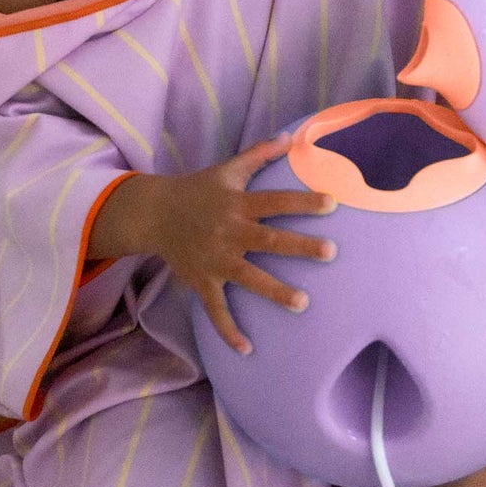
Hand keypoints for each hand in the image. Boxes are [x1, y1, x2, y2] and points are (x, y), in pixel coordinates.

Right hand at [92, 135, 336, 354]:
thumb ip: (258, 155)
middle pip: (269, 240)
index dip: (303, 201)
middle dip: (300, 246)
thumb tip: (289, 137)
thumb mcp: (226, 169)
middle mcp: (229, 232)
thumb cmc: (197, 190)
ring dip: (275, 291)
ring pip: (249, 277)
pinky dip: (229, 331)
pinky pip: (216, 310)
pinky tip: (247, 349)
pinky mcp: (203, 281)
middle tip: (330, 252)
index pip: (276, 202)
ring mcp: (216, 259)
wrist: (153, 214)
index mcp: (238, 204)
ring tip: (303, 304)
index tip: (332, 203)